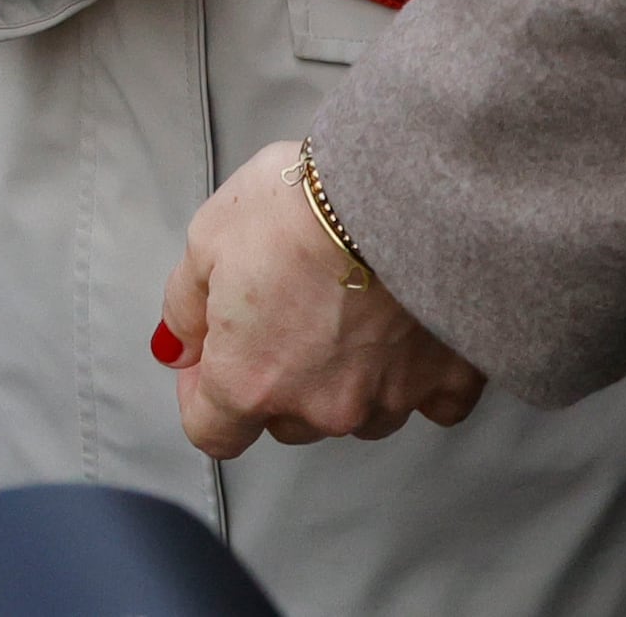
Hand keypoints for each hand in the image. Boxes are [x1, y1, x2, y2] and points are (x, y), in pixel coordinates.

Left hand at [159, 139, 487, 457]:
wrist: (396, 193)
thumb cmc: (299, 208)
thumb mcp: (207, 239)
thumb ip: (185, 308)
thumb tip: (179, 348)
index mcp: (250, 379)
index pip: (213, 432)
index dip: (202, 397)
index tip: (209, 363)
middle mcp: (319, 406)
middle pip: (286, 420)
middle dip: (276, 379)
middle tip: (285, 313)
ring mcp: (386, 398)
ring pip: (356, 412)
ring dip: (346, 378)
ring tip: (349, 308)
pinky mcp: (446, 380)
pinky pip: (431, 401)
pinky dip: (417, 375)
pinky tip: (408, 333)